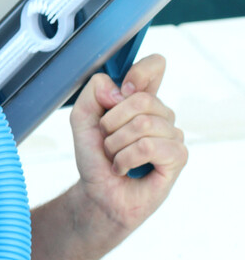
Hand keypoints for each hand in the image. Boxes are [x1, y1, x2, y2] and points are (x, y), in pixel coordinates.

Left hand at [69, 54, 187, 233]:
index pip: (155, 66)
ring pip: (143, 124)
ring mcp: (172, 134)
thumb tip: (120, 90)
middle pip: (141, 99)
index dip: (139, 73)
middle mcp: (161, 114)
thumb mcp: (82, 119)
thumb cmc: (94, 156)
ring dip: (115, 145)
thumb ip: (92, 94)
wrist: (97, 193)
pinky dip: (125, 159)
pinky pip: (148, 146)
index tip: (122, 92)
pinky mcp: (178, 156)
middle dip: (111, 123)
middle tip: (107, 141)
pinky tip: (124, 168)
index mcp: (140, 100)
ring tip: (115, 157)